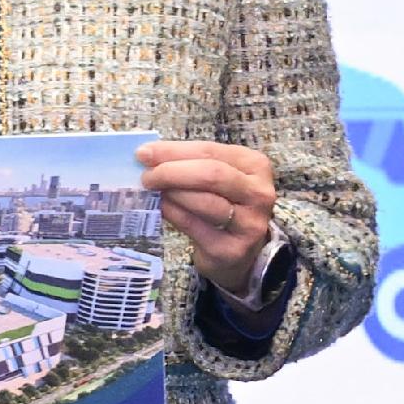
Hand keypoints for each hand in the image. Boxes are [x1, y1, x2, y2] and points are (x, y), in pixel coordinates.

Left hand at [139, 139, 278, 296]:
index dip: (174, 151)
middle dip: (172, 172)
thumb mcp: (218, 178)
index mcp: (255, 166)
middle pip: (211, 174)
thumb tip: (149, 156)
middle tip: (147, 176)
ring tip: (154, 191)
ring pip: (203, 201)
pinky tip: (161, 207)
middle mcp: (258, 194)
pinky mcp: (230, 249)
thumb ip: (191, 163)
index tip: (145, 153)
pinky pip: (193, 225)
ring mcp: (247, 224)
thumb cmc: (225, 205)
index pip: (210, 151)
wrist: (241, 253)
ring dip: (172, 193)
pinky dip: (173, 213)